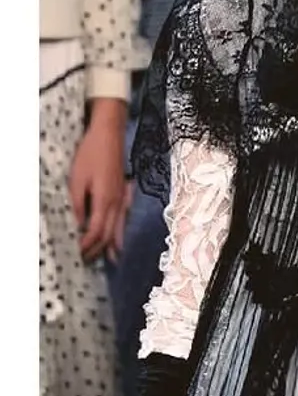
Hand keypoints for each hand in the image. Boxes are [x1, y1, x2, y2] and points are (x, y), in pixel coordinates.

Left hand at [68, 97, 129, 262]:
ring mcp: (123, 197)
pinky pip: (124, 218)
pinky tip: (120, 237)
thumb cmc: (91, 154)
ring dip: (113, 245)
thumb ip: (77, 205)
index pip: (95, 232)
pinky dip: (121, 231)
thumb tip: (77, 226)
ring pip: (119, 227)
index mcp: (105, 200)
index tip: (75, 255)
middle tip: (86, 261)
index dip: (85, 246)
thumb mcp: (77, 179)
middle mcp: (117, 202)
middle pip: (109, 234)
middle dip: (97, 250)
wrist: (109, 134)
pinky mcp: (124, 192)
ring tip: (111, 260)